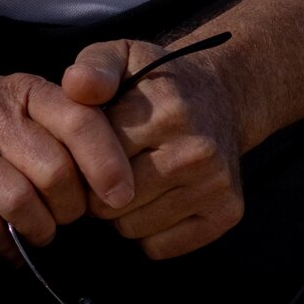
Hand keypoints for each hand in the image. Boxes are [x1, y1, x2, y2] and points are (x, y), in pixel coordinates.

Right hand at [0, 63, 142, 248]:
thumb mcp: (11, 100)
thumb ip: (58, 125)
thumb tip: (113, 179)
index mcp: (22, 91)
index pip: (81, 121)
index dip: (108, 164)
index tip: (120, 197)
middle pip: (55, 172)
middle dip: (72, 208)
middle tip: (69, 219)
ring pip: (20, 201)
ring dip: (40, 230)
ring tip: (40, 234)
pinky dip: (4, 247)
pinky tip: (9, 250)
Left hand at [58, 40, 248, 257]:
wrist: (222, 95)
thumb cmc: (156, 82)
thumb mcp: (122, 57)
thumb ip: (94, 68)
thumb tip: (76, 86)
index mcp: (167, 113)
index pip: (94, 164)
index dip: (81, 160)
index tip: (87, 148)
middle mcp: (197, 151)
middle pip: (109, 203)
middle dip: (97, 190)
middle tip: (109, 168)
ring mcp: (216, 185)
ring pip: (131, 228)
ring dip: (122, 212)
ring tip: (133, 180)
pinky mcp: (226, 213)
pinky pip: (159, 247)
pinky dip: (149, 232)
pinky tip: (156, 200)